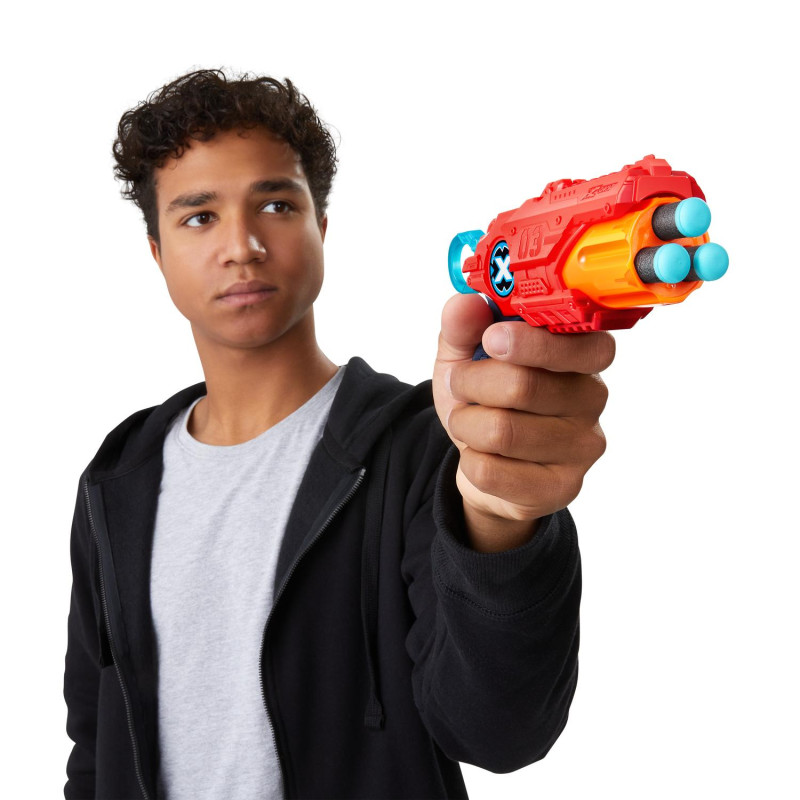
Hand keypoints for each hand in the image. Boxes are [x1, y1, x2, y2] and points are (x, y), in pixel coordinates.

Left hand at [432, 294, 614, 551]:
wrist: (483, 463)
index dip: (533, 342)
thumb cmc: (485, 399)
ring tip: (465, 420)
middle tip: (458, 382)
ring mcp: (583, 446)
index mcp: (581, 355)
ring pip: (503, 430)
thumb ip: (463, 326)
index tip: (490, 338)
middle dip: (472, 383)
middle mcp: (593, 398)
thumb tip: (464, 302)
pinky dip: (469, 459)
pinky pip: (493, 471)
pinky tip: (479, 454)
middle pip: (524, 386)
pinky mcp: (563, 487)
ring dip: (466, 423)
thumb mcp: (466, 356)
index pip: (584, 344)